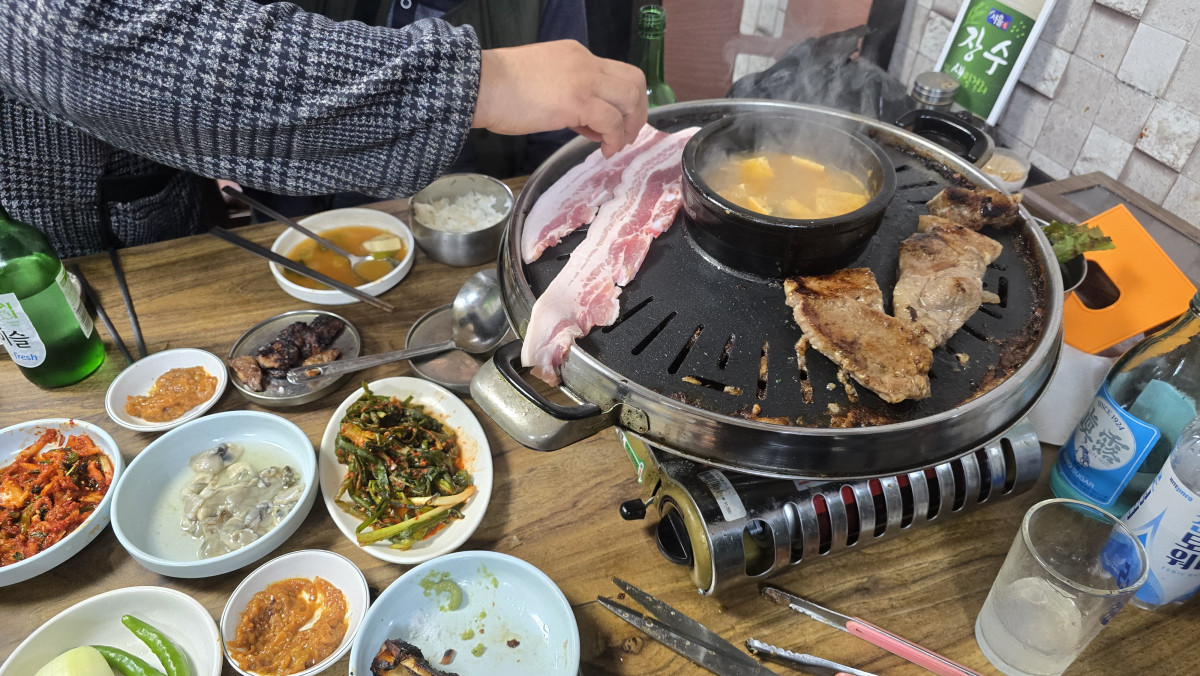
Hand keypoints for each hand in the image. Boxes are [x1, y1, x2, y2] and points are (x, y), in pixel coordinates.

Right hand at [472, 40, 647, 156]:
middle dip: (636, 112)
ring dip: (629, 126)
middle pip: (634, 81)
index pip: (615, 74)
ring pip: (630, 97)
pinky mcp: (578, 100)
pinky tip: (603, 150)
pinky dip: (614, 138)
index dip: (620, 102)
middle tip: (624, 136)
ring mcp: (584, 79)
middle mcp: (586, 62)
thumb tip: (584, 121)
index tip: (607, 125)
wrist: (479, 84)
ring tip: (614, 145)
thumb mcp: (542, 84)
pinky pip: (611, 120)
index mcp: (577, 56)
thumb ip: (568, 97)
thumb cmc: (500, 89)